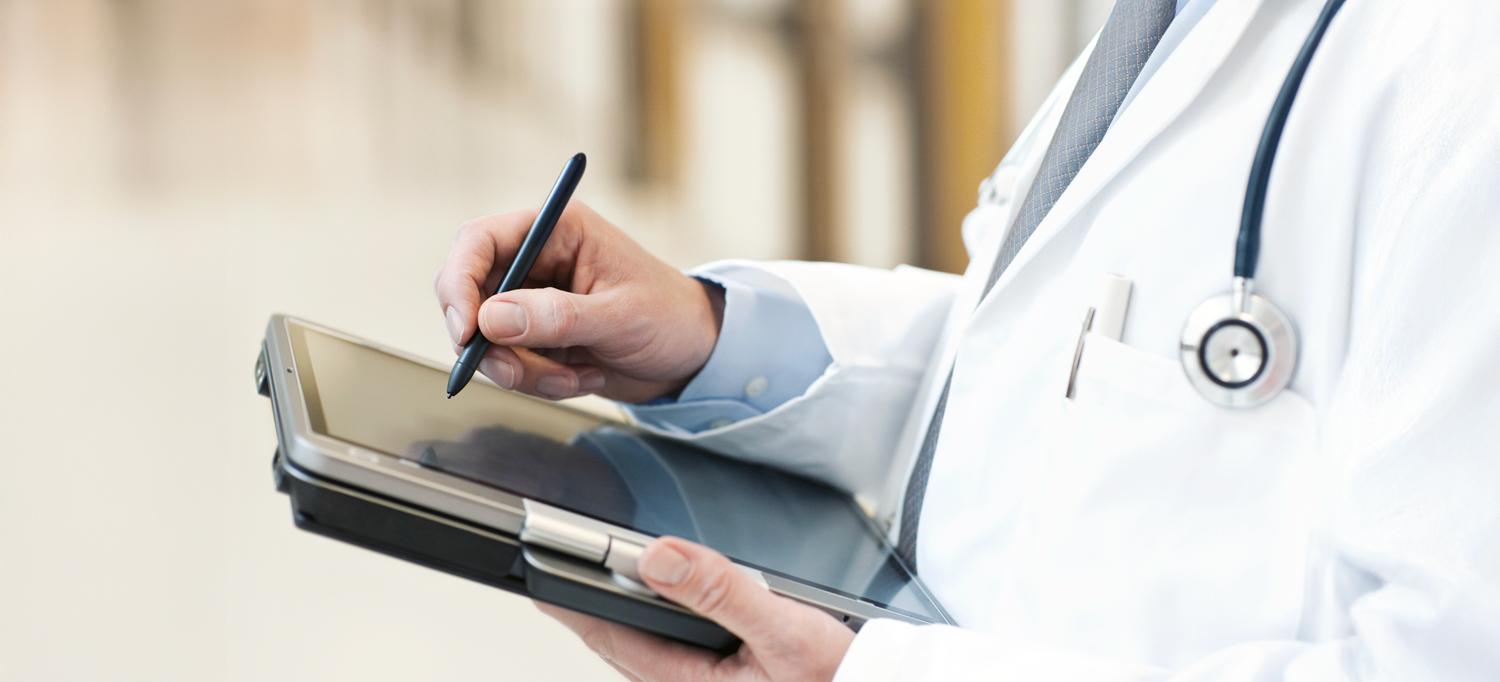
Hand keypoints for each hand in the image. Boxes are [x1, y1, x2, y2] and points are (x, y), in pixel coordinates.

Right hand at [435, 203, 723, 402]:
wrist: (692, 356)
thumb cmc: (669, 317)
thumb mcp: (620, 317)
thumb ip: (557, 317)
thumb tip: (491, 319)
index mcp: (557, 231)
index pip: (479, 241)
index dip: (459, 282)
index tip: (466, 330)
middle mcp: (535, 261)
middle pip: (469, 295)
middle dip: (490, 343)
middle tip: (519, 372)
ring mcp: (531, 302)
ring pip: (486, 340)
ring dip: (523, 370)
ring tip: (575, 376)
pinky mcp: (534, 338)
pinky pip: (509, 365)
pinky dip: (539, 381)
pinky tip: (583, 376)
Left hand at [539, 537, 853, 681]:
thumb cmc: (840, 678)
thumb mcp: (784, 629)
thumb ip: (721, 591)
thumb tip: (659, 556)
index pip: (613, 637)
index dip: (572, 604)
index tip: (538, 575)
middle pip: (621, 644)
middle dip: (588, 608)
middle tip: (552, 570)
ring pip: (645, 648)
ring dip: (621, 614)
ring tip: (594, 578)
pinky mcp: (723, 680)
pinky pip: (673, 651)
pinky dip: (656, 621)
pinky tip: (661, 601)